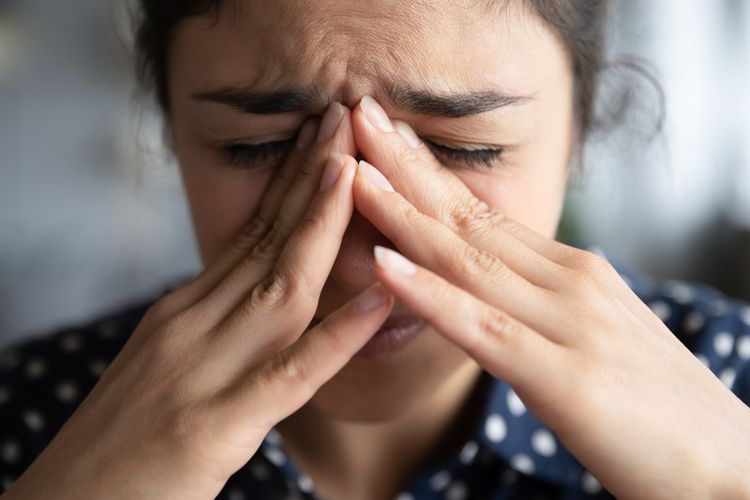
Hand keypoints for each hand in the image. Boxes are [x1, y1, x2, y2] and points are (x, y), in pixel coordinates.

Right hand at [3, 104, 393, 499]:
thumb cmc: (123, 441)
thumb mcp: (165, 362)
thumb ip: (214, 323)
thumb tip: (261, 289)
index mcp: (185, 311)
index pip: (250, 233)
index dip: (293, 182)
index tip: (325, 137)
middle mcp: (192, 325)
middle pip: (265, 240)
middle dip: (311, 178)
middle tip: (344, 118)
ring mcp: (203, 371)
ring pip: (278, 286)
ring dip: (320, 225)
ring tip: (355, 171)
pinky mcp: (215, 425)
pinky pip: (289, 373)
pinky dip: (337, 335)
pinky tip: (378, 299)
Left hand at [349, 96, 749, 498]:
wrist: (730, 465)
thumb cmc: (654, 406)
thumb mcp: (590, 335)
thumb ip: (537, 306)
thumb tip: (485, 285)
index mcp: (572, 273)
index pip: (484, 214)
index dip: (429, 174)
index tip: (386, 138)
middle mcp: (569, 282)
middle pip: (469, 219)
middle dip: (405, 167)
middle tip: (357, 117)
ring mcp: (569, 323)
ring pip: (467, 260)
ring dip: (402, 213)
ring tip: (352, 172)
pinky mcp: (566, 377)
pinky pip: (483, 327)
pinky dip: (430, 293)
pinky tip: (384, 263)